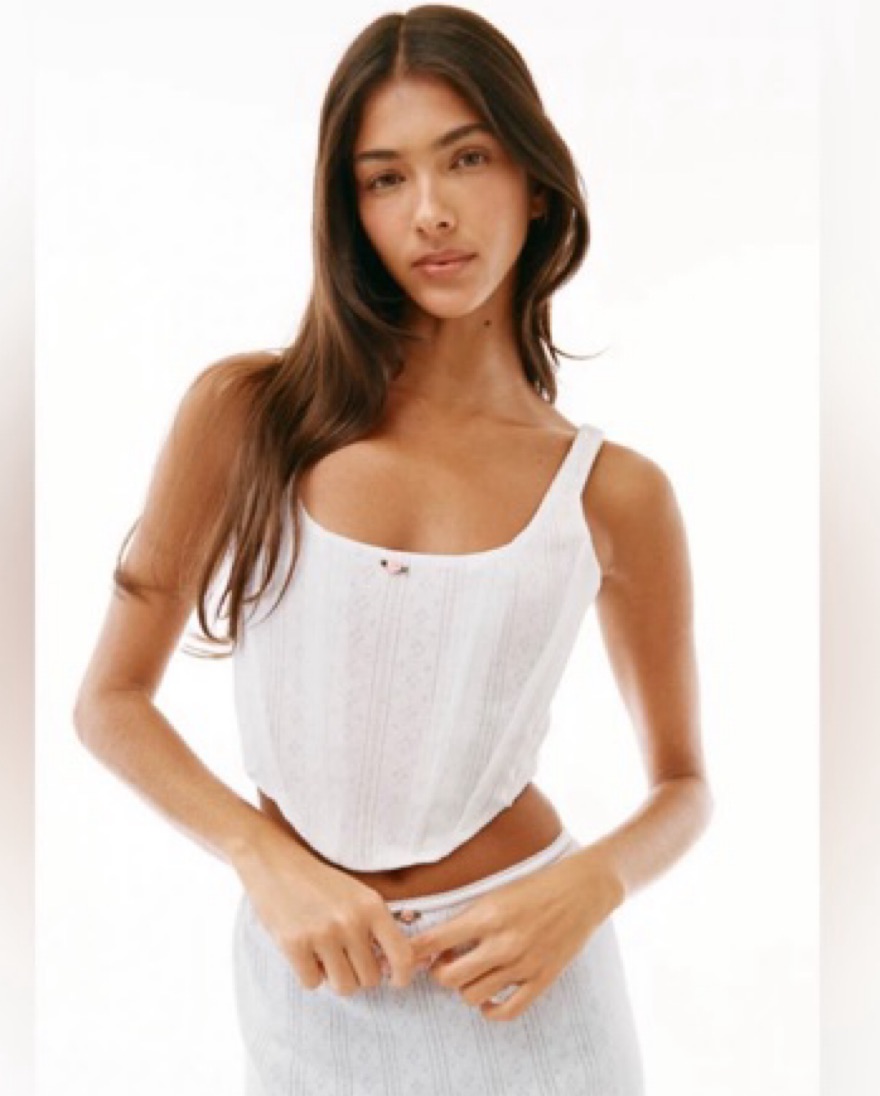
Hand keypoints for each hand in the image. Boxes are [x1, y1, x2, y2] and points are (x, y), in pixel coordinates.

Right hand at [233, 820, 418, 995]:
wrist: (276, 863)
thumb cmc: (320, 882)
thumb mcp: (358, 894)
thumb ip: (376, 926)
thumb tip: (390, 968)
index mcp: (372, 906)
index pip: (401, 955)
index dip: (402, 976)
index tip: (395, 981)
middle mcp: (351, 921)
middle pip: (370, 979)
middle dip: (359, 974)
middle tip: (345, 958)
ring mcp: (323, 934)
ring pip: (344, 987)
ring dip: (335, 978)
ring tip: (326, 957)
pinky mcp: (295, 945)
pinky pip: (313, 984)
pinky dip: (310, 975)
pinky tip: (305, 953)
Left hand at [408, 848, 622, 1020]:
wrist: (581, 890)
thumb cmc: (534, 886)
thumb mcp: (495, 893)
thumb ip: (467, 919)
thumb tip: (435, 943)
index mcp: (487, 916)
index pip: (435, 941)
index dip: (416, 952)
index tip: (411, 954)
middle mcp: (502, 943)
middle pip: (449, 977)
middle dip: (439, 973)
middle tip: (444, 964)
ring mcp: (523, 964)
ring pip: (473, 996)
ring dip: (464, 988)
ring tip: (470, 975)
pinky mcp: (542, 979)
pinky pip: (508, 1011)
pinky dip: (491, 1011)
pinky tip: (488, 999)